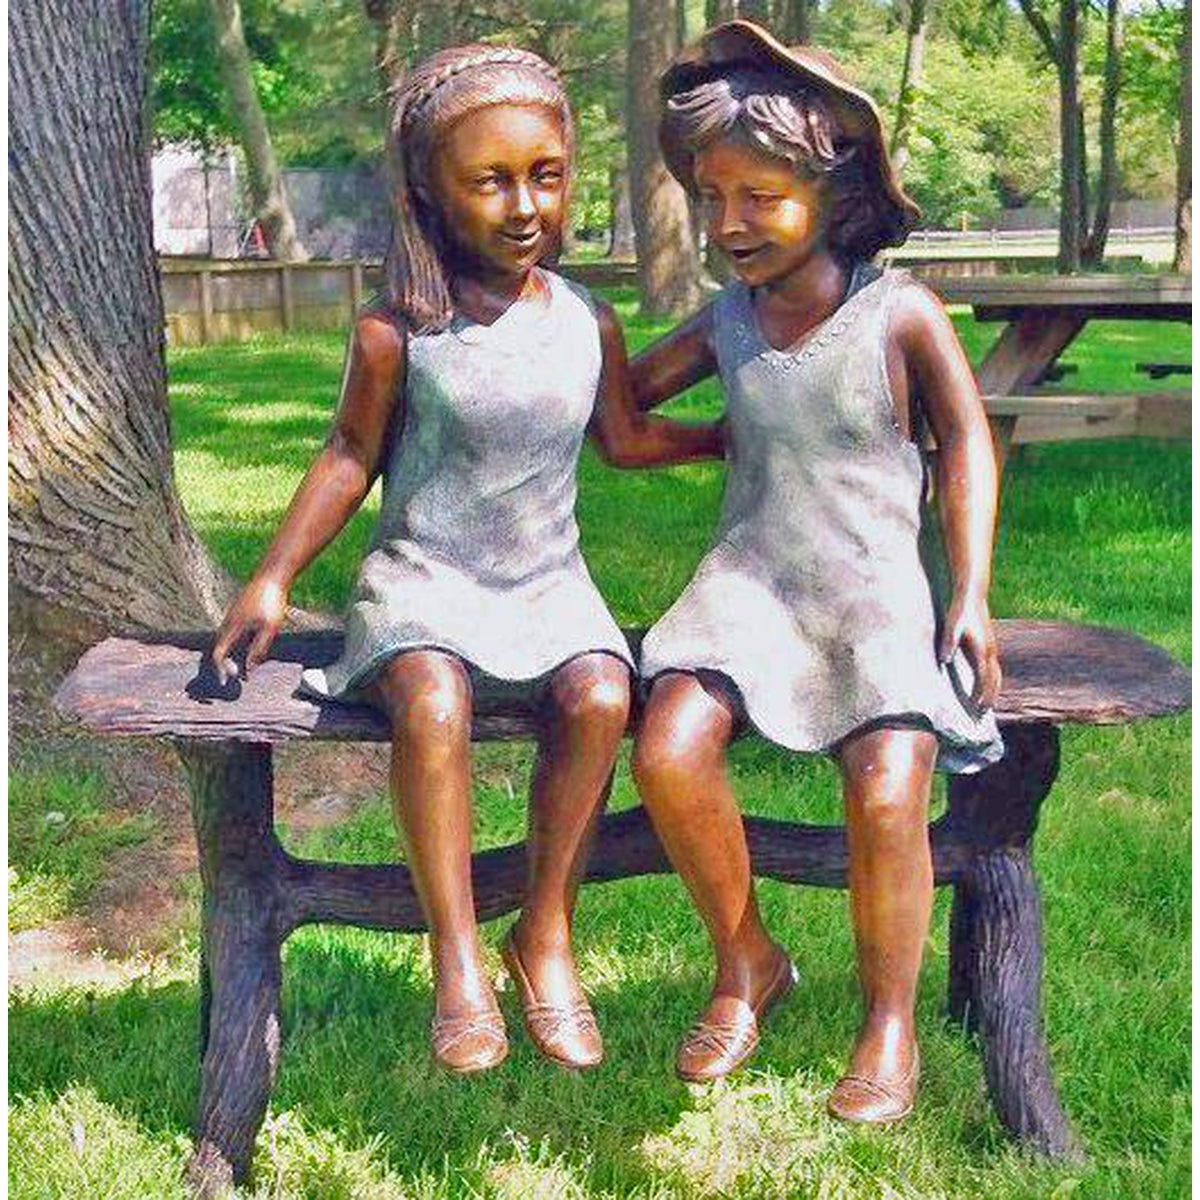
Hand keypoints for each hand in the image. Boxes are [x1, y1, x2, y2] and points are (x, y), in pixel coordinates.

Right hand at [211, 576, 288, 684]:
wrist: (272, 577)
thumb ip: (259, 649)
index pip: (218, 654)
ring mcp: (232, 616)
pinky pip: (231, 633)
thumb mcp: (269, 628)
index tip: (226, 683)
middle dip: (222, 665)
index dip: (220, 670)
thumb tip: (249, 669)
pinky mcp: (239, 612)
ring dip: (228, 655)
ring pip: (224, 641)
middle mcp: (227, 623)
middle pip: (218, 648)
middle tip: (231, 679)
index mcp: (231, 628)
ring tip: (236, 668)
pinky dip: (233, 645)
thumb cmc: (271, 602)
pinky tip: (244, 649)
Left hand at [938, 590, 1000, 709]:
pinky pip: (994, 668)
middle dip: (989, 698)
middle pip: (994, 682)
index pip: (983, 680)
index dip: (980, 695)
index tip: (975, 710)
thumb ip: (948, 642)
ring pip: (997, 676)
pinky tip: (983, 684)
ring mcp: (992, 648)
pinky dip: (991, 680)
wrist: (972, 594)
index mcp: (982, 651)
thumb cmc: (960, 611)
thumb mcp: (952, 625)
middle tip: (983, 716)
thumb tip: (944, 659)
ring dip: (992, 691)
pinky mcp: (989, 644)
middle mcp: (990, 652)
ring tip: (986, 706)